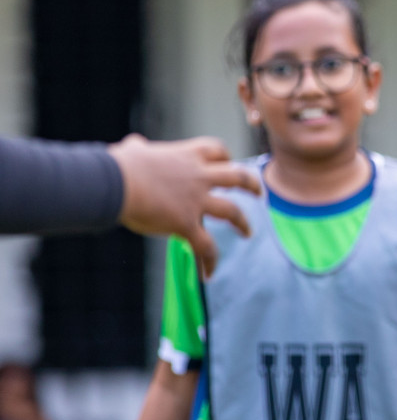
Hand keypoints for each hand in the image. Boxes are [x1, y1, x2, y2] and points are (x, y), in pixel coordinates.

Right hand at [107, 135, 260, 279]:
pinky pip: (205, 246)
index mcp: (186, 156)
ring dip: (243, 222)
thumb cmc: (119, 167)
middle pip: (237, 176)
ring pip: (232, 211)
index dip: (225, 157)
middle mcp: (199, 177)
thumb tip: (133, 144)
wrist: (116, 184)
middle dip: (251, 184)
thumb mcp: (133, 151)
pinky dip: (209, 261)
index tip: (228, 162)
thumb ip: (138, 149)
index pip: (216, 151)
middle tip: (258, 193)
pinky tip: (209, 274)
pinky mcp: (186, 224)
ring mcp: (196, 201)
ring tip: (248, 232)